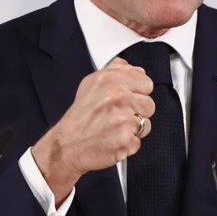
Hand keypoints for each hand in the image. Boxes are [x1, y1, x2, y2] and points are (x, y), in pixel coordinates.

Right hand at [32, 58, 154, 204]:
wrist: (67, 145)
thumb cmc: (79, 117)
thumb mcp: (92, 84)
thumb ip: (117, 72)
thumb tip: (137, 70)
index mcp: (111, 80)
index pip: (146, 83)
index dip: (137, 93)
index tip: (126, 99)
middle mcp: (118, 97)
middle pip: (149, 104)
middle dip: (136, 112)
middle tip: (117, 116)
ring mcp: (123, 119)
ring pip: (146, 124)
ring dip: (133, 129)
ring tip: (114, 128)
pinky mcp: (126, 140)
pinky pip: (138, 141)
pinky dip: (127, 144)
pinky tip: (112, 139)